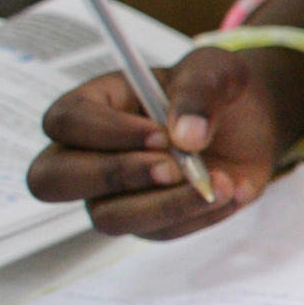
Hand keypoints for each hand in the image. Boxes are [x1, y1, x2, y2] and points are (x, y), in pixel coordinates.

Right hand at [28, 48, 290, 236]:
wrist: (251, 123)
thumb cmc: (217, 90)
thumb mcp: (217, 71)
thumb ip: (199, 91)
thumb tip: (185, 137)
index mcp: (92, 105)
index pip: (65, 122)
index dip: (107, 132)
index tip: (161, 134)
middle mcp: (86, 154)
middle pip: (53, 180)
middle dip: (115, 175)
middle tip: (175, 168)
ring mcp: (110, 194)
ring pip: (107, 218)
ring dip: (166, 206)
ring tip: (220, 182)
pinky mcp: (145, 222)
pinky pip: (159, 232)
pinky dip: (199, 216)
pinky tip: (231, 191)